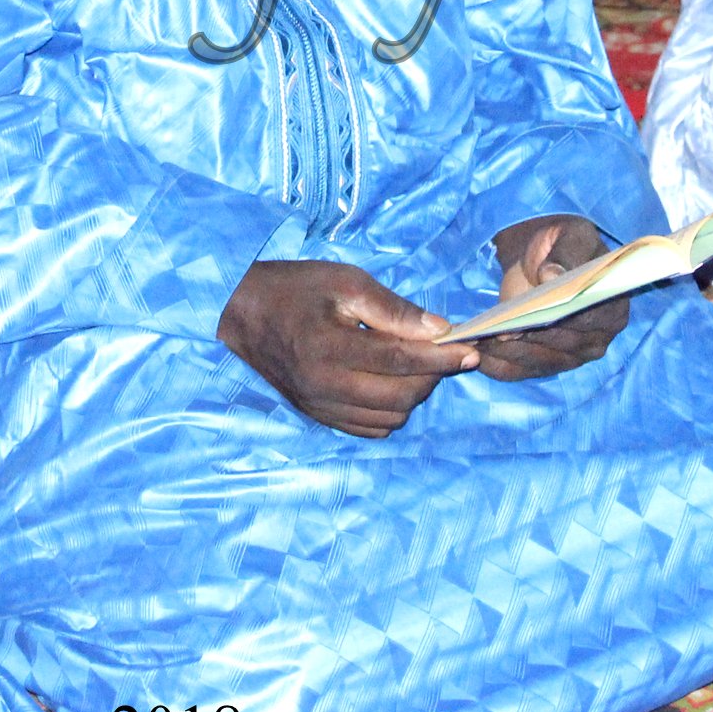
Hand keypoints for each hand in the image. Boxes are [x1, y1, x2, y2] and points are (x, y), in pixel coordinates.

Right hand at [217, 258, 478, 437]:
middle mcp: (325, 387)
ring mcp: (320, 407)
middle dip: (432, 376)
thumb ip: (393, 309)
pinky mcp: (317, 415)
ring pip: (389, 418)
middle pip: (400, 397)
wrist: (241, 312)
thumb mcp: (345, 282)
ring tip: (415, 365)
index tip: (471, 350)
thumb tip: (440, 330)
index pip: (400, 362)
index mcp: (330, 349)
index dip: (442, 358)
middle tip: (444, 352)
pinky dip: (390, 411)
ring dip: (413, 395)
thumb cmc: (296, 288)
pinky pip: (368, 428)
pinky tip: (390, 384)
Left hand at [474, 214, 626, 381]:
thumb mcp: (569, 237)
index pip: (586, 320)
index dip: (557, 318)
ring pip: (539, 362)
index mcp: (611, 308)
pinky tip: (477, 356)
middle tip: (496, 331)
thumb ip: (565, 254)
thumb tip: (552, 275)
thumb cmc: (562, 245)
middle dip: (528, 338)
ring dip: (508, 354)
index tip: (527, 315)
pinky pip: (522, 372)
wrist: (543, 258)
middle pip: (560, 346)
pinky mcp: (545, 365)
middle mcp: (597, 340)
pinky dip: (498, 366)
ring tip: (480, 342)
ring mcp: (571, 358)